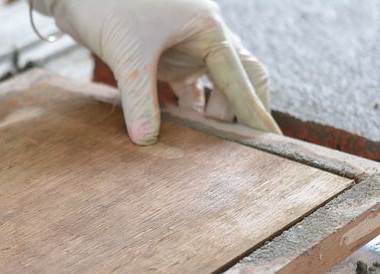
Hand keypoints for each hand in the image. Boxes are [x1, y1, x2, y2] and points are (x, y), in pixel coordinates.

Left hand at [33, 0, 280, 143]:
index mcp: (209, 31)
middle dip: (241, 115)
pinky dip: (189, 111)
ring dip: (214, 116)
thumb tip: (146, 142)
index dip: (255, 115)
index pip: (243, 80)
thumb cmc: (106, 3)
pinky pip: (189, 88)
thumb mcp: (127, 54)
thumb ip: (139, 99)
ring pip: (216, 87)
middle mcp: (204, 38)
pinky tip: (186, 135)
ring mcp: (185, 48)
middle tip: (240, 152)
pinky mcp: (164, 57)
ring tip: (211, 152)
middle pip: (240, 81)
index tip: (272, 145)